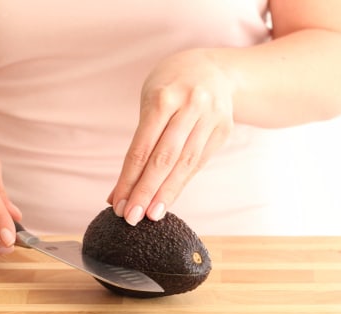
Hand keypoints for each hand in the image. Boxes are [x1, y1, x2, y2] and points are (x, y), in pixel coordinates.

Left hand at [108, 49, 234, 224]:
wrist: (215, 68)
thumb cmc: (172, 86)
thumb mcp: (152, 98)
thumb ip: (141, 141)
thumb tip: (121, 191)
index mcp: (164, 97)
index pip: (142, 146)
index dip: (129, 178)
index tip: (118, 203)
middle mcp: (190, 106)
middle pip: (164, 158)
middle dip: (145, 191)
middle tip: (131, 217)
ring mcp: (210, 118)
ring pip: (185, 164)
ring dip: (166, 193)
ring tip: (150, 215)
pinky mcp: (223, 130)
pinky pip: (199, 162)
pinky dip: (182, 183)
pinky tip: (168, 199)